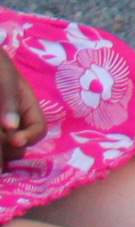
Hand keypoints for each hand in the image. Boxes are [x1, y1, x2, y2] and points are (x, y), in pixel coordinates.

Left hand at [0, 47, 38, 161]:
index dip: (28, 138)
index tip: (13, 139)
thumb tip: (11, 128)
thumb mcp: (5, 77)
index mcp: (26, 107)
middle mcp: (13, 121)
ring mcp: (2, 125)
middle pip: (19, 146)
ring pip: (4, 149)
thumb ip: (9, 99)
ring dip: (1, 149)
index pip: (38, 130)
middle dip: (9, 147)